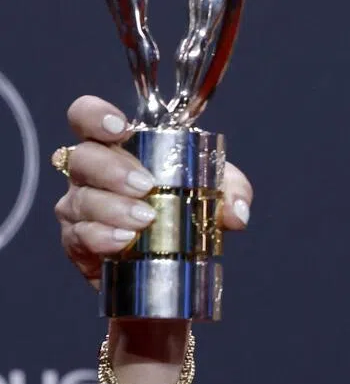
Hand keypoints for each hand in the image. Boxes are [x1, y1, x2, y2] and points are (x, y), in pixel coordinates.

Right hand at [56, 95, 252, 291]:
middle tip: (145, 186)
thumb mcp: (216, 195)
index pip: (87, 118)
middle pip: (83, 158)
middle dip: (112, 169)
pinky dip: (102, 237)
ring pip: (82, 199)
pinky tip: (124, 241)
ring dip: (113, 207)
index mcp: (117, 149)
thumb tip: (236, 211)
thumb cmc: (186, 214)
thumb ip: (232, 192)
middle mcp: (89, 174)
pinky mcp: (78, 243)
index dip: (95, 116)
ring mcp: (79, 207)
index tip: (119, 127)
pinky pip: (80, 236)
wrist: (172, 267)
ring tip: (145, 219)